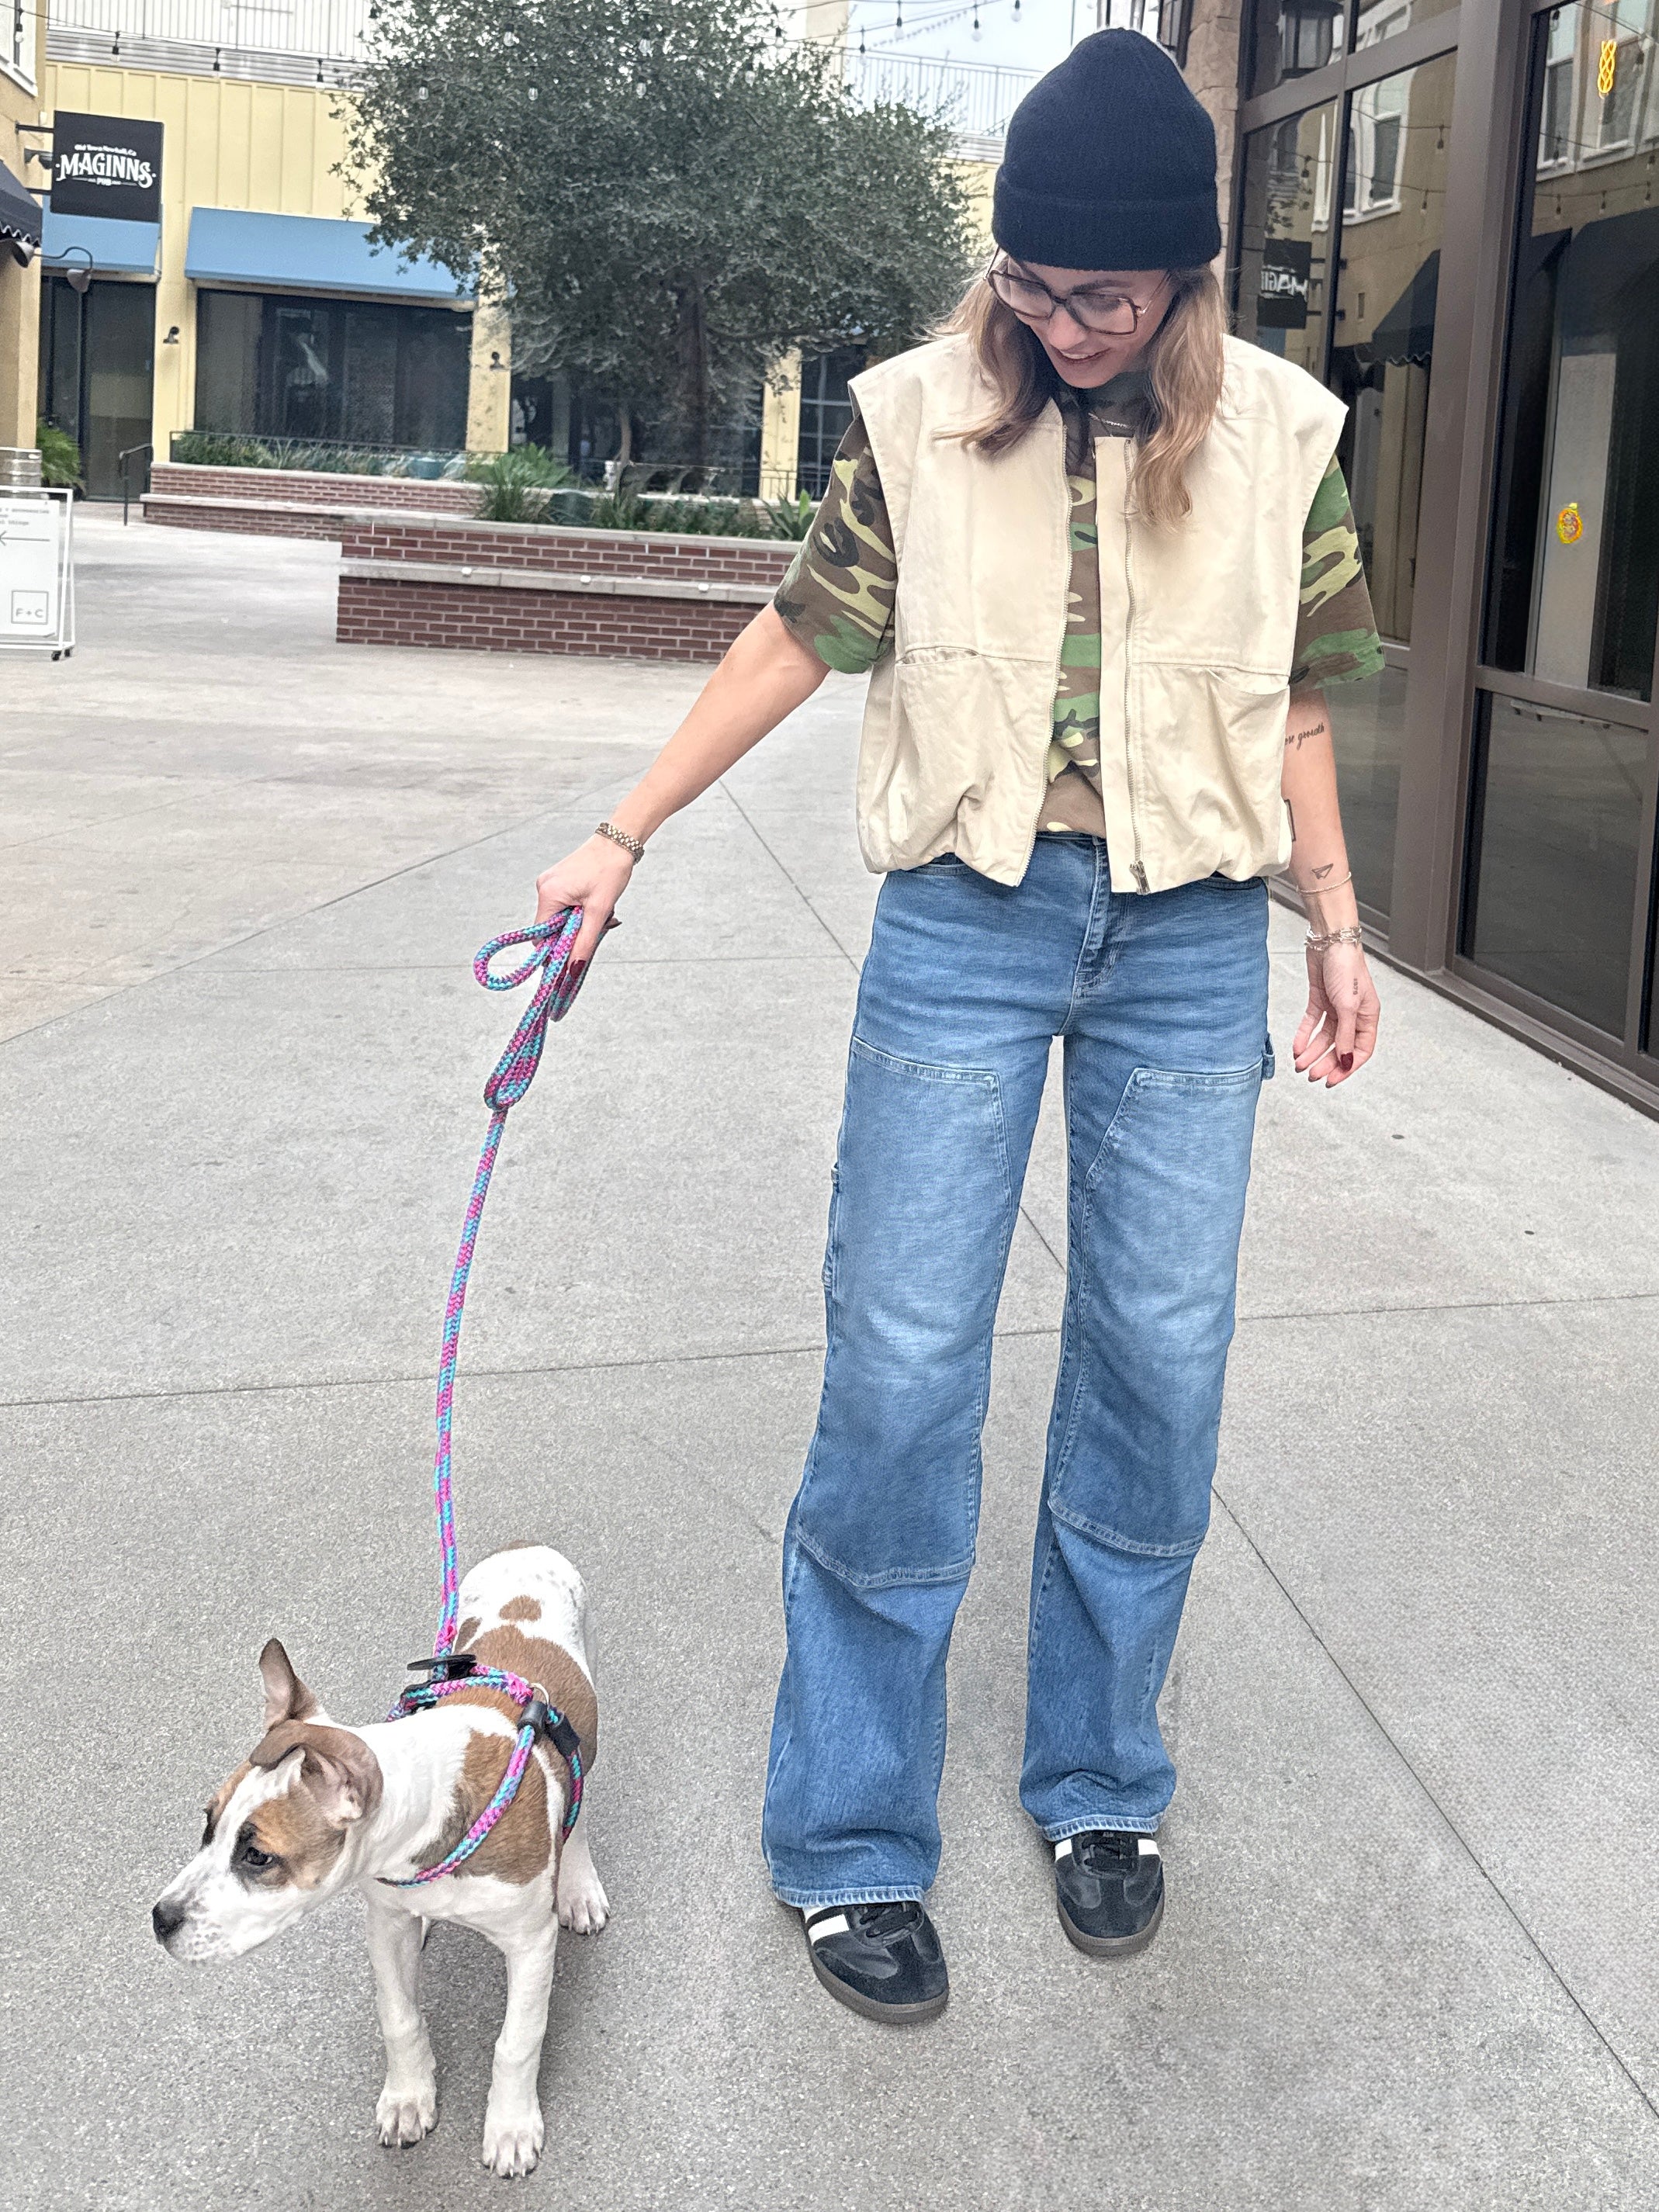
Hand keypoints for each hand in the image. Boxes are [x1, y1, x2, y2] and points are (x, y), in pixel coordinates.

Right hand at [534, 834, 635, 978]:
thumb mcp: (599, 911)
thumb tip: (573, 969)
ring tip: (599, 911)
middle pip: (550, 927)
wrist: (618, 843)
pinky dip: (578, 911)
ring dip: (578, 922)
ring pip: (559, 917)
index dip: (555, 949)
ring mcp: (550, 883)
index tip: (574, 954)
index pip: (540, 935)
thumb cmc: (609, 872)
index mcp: (548, 895)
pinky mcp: (558, 880)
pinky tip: (594, 903)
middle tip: (597, 926)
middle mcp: (543, 888)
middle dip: (572, 934)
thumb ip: (584, 942)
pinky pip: (563, 905)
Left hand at [1293, 940, 1379, 1086]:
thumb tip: (1345, 1061)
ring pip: (1324, 1037)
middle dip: (1326, 1063)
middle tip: (1311, 1076)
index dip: (1347, 1067)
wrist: (1329, 940)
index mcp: (1368, 1017)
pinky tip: (1297, 1048)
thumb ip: (1345, 1035)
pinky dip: (1304, 1035)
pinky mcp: (1320, 999)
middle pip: (1339, 1047)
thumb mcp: (1348, 1006)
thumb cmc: (1347, 967)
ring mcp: (1336, 1007)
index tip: (1332, 1080)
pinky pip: (1311, 1023)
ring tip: (1300, 1065)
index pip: (1360, 1050)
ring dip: (1312, 1052)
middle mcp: (1353, 1014)